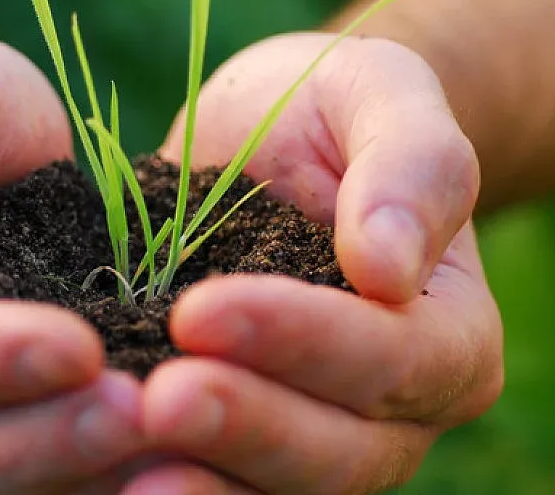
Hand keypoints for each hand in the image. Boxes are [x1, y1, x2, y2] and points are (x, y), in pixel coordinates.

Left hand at [125, 34, 502, 493]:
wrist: (272, 146)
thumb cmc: (334, 116)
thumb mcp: (382, 98)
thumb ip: (412, 167)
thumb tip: (389, 267)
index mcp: (449, 334)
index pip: (394, 357)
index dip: (301, 341)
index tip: (201, 312)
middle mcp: (397, 410)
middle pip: (338, 450)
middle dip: (245, 426)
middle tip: (156, 402)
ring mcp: (322, 437)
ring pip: (277, 484)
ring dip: (203, 481)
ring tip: (123, 469)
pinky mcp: (247, 442)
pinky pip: (219, 477)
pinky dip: (172, 481)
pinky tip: (105, 470)